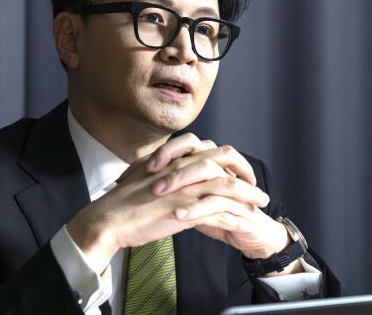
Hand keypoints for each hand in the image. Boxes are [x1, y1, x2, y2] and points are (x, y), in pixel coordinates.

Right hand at [66, 134, 268, 272]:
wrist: (108, 219)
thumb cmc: (122, 200)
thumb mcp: (144, 175)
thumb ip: (162, 168)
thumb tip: (173, 170)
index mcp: (175, 158)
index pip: (210, 149)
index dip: (228, 159)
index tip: (236, 170)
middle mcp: (184, 167)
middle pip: (226, 159)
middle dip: (245, 169)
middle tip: (255, 183)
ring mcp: (186, 188)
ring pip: (229, 184)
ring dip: (249, 194)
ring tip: (262, 203)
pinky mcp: (187, 209)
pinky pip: (220, 211)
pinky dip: (237, 215)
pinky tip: (247, 222)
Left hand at [146, 135, 300, 273]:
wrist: (250, 232)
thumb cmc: (217, 212)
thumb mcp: (191, 197)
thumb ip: (172, 184)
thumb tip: (140, 177)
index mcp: (212, 162)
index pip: (190, 144)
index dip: (168, 150)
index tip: (146, 165)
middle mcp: (225, 170)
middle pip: (202, 157)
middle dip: (175, 167)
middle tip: (151, 178)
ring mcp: (235, 187)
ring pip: (212, 176)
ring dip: (184, 184)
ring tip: (160, 194)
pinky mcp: (242, 207)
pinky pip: (218, 204)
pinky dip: (197, 208)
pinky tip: (179, 215)